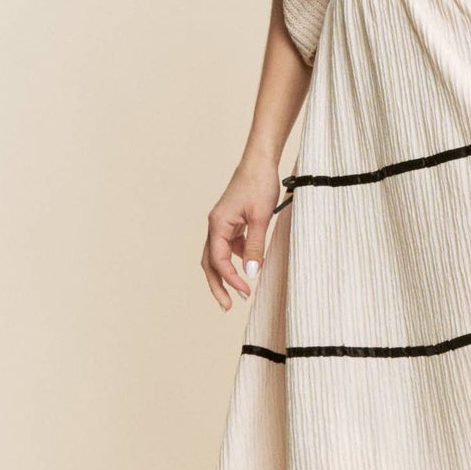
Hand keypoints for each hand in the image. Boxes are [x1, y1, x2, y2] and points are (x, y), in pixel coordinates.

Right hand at [201, 157, 282, 309]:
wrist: (260, 162)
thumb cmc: (259, 184)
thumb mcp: (260, 218)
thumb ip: (254, 247)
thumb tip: (250, 274)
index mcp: (217, 224)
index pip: (218, 260)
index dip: (230, 279)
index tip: (246, 292)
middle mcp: (215, 226)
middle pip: (210, 262)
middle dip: (217, 285)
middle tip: (227, 306)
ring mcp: (222, 224)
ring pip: (218, 256)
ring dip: (226, 275)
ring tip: (240, 292)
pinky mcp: (231, 222)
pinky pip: (229, 246)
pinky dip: (236, 259)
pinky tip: (250, 265)